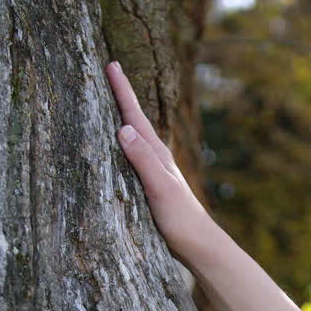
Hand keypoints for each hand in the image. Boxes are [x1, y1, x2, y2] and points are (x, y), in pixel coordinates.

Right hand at [105, 61, 218, 263]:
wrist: (199, 245)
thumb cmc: (180, 219)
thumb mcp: (159, 188)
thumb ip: (142, 159)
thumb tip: (123, 127)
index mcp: (157, 155)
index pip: (134, 116)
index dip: (122, 91)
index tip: (112, 64)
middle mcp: (158, 158)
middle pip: (135, 120)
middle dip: (122, 96)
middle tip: (111, 71)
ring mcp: (156, 171)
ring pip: (136, 136)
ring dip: (124, 117)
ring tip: (113, 101)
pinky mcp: (153, 186)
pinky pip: (135, 155)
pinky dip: (126, 143)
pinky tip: (123, 147)